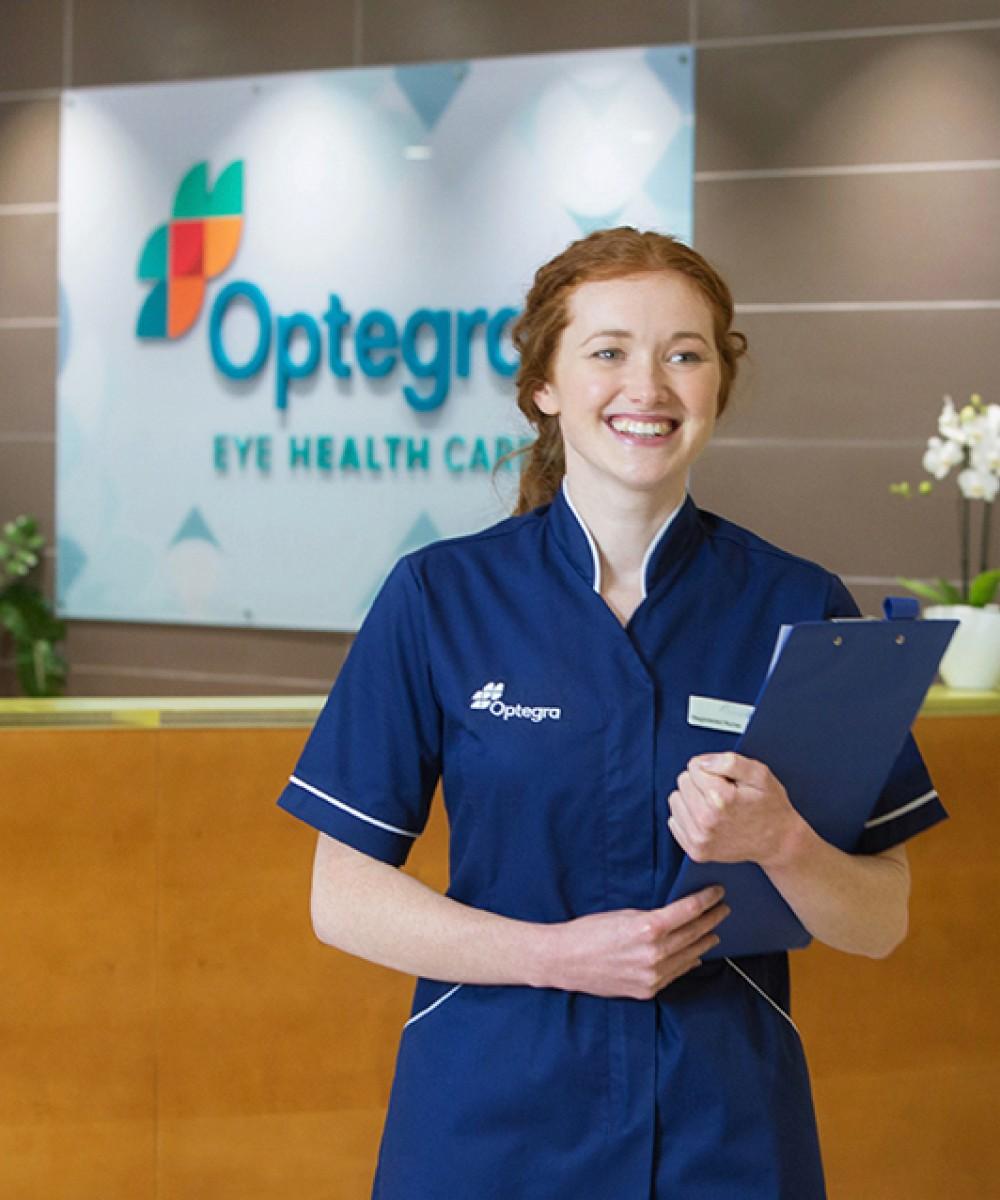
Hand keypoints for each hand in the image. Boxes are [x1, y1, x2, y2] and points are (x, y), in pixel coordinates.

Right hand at [543, 887, 728, 998]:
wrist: (565, 961)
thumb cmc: (589, 931)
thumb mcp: (623, 914)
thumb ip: (653, 917)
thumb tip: (678, 916)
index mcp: (648, 928)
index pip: (689, 911)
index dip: (707, 900)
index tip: (718, 892)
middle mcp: (655, 954)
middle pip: (694, 934)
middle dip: (711, 920)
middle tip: (723, 909)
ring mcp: (652, 976)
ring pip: (689, 957)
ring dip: (704, 942)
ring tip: (714, 932)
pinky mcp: (647, 990)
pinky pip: (675, 974)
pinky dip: (687, 962)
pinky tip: (694, 955)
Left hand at [668, 752, 804, 868]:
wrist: (778, 841)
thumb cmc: (770, 807)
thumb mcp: (760, 775)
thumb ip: (730, 761)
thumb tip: (702, 762)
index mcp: (721, 798)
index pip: (694, 766)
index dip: (711, 768)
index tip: (726, 780)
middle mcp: (706, 820)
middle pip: (683, 781)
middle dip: (701, 782)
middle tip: (723, 794)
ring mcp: (700, 838)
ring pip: (676, 800)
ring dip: (692, 799)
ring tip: (715, 806)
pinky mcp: (696, 851)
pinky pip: (674, 822)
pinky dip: (688, 817)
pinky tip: (708, 820)